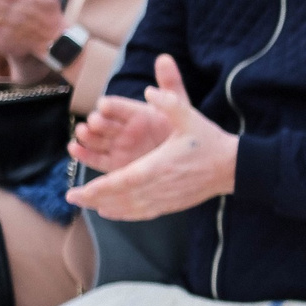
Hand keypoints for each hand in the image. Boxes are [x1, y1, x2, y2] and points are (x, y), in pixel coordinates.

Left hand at [66, 55, 238, 219]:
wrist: (233, 167)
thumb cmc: (209, 141)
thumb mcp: (190, 116)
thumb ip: (169, 102)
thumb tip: (149, 90)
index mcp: (160, 165)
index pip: (122, 181)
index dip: (98, 189)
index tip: (78, 191)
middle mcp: (160, 185)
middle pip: (121, 198)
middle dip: (94, 199)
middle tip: (72, 198)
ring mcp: (166, 198)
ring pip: (130, 208)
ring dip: (106, 207)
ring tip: (86, 205)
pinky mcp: (172, 204)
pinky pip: (143, 213)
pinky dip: (124, 214)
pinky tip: (111, 213)